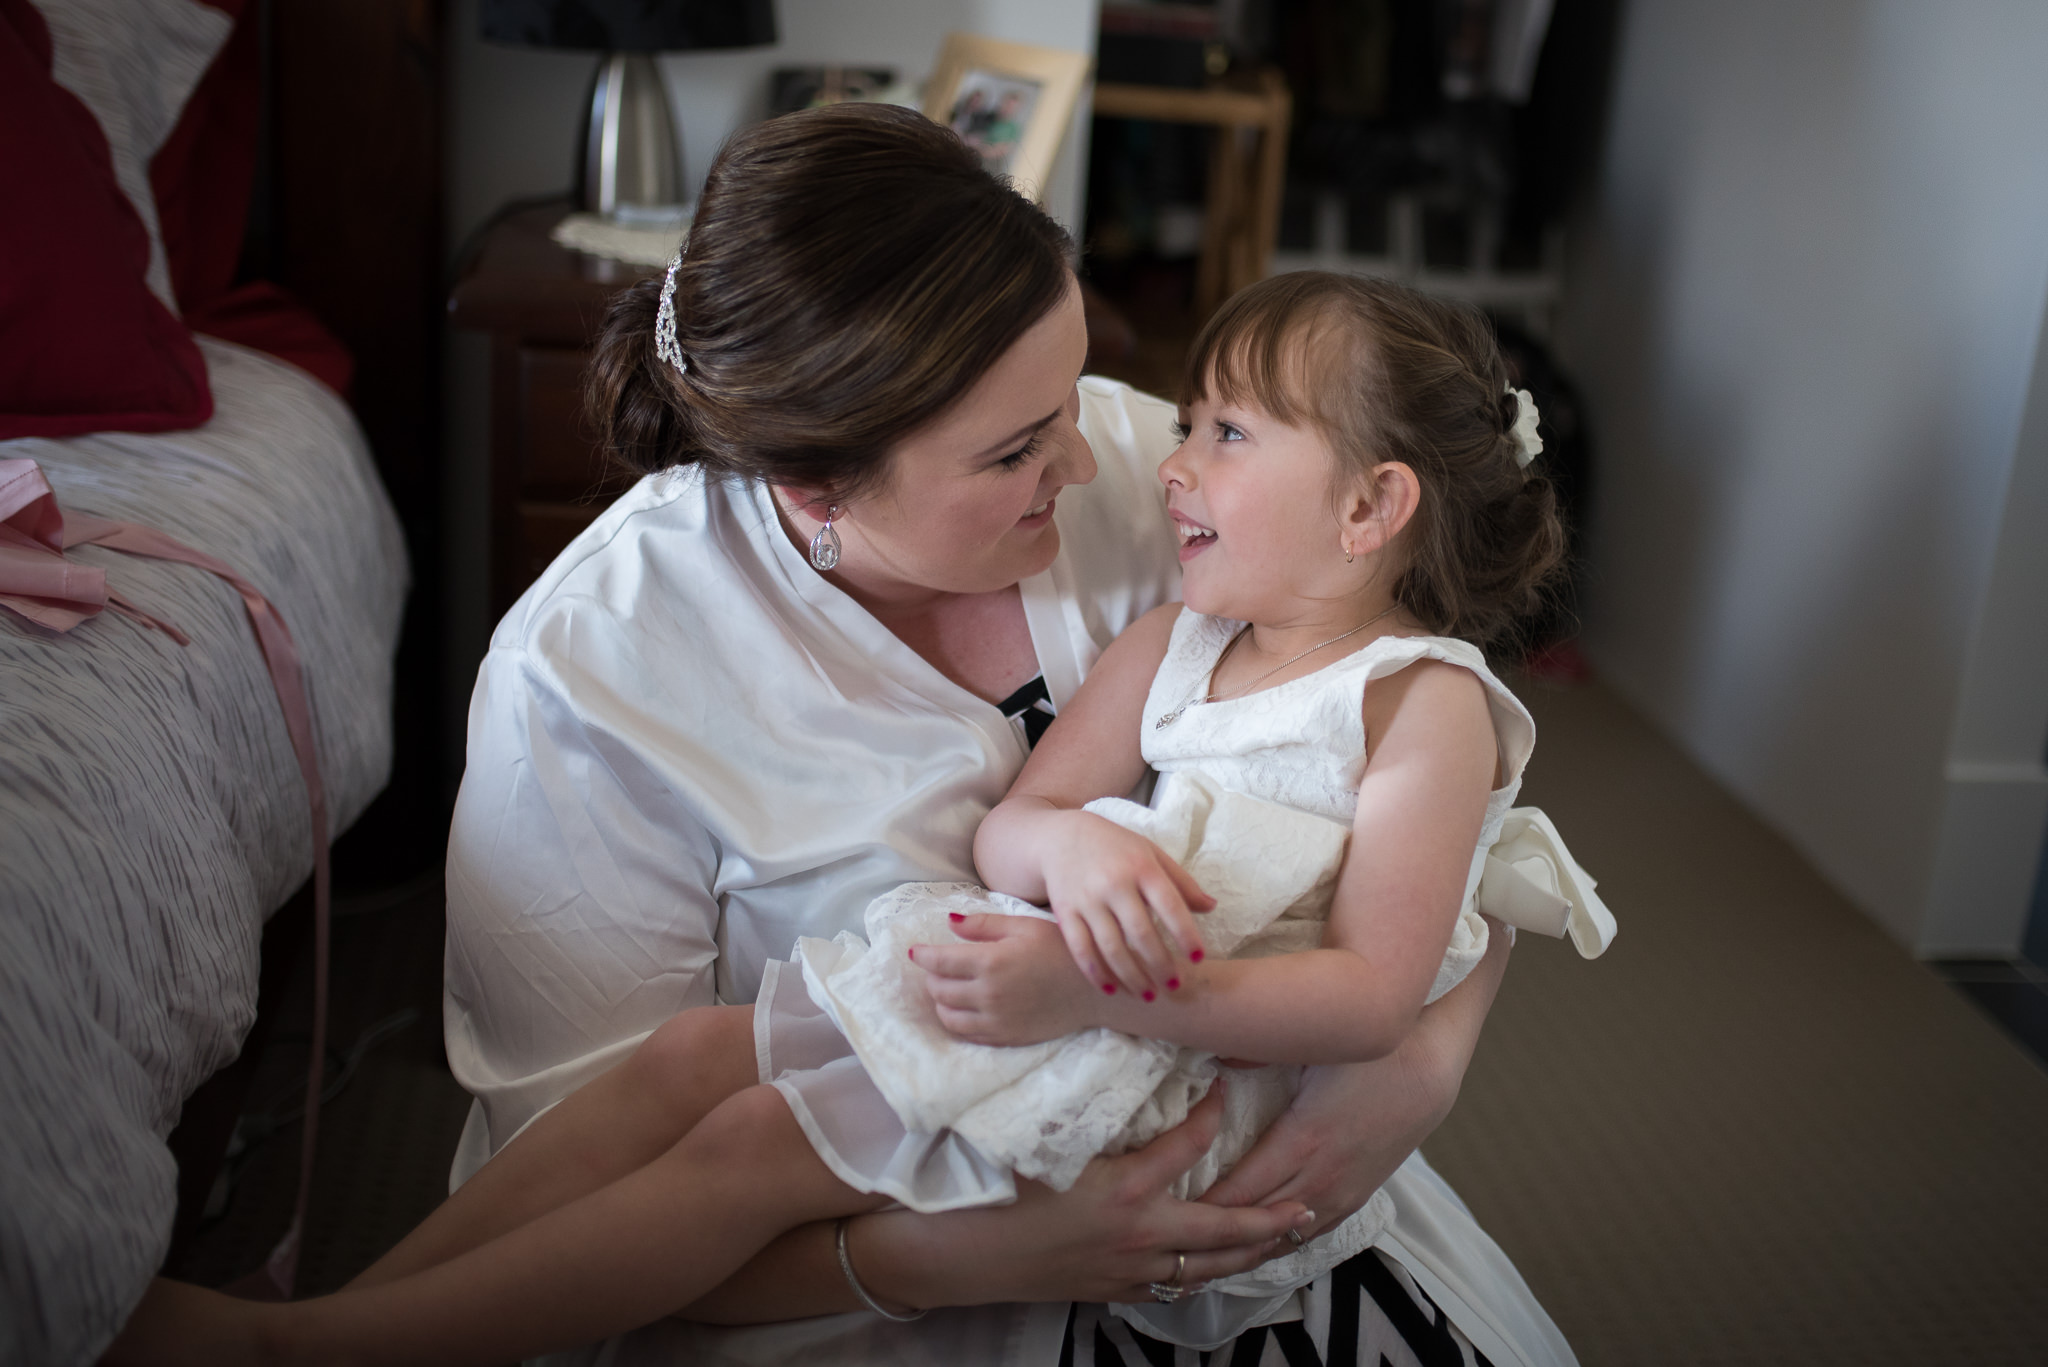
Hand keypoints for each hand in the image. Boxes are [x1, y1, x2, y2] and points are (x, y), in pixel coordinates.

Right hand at [855, 1087, 1315, 1308]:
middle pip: (1223, 1229)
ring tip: (1277, 1241)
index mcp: (1125, 1189)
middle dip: (1268, 1218)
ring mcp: (1129, 1268)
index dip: (1212, 1115)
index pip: (1188, 1147)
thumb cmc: (996, 1191)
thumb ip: (1082, 1110)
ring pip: (1204, 1266)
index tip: (1226, 1090)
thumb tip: (1108, 1065)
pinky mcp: (1112, 1290)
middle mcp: (1139, 1233)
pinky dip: (1197, 1275)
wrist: (963, 1254)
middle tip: (1306, 1206)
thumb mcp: (1043, 1143)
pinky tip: (1210, 1268)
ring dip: (1244, 1253)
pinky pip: (1170, 1286)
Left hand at [912, 914, 1098, 1044]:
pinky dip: (957, 1021)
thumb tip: (950, 923)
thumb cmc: (1060, 950)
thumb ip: (984, 925)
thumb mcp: (1024, 926)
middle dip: (933, 976)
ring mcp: (995, 1020)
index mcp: (990, 962)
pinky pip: (966, 1034)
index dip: (922, 956)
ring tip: (951, 989)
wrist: (1094, 991)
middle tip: (941, 967)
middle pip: (939, 989)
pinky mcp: (1005, 1038)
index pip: (939, 962)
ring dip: (942, 1001)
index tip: (916, 951)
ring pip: (947, 1016)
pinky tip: (965, 1009)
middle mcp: (988, 994)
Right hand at [1041, 811, 1213, 999]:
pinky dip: (1096, 973)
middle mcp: (1114, 884)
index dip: (1186, 935)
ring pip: (1111, 947)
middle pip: (1141, 933)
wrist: (1061, 838)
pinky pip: (1080, 949)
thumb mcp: (1151, 854)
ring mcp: (1087, 899)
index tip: (1198, 959)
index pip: (1170, 905)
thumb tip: (1211, 907)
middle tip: (1175, 986)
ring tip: (1148, 995)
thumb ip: (1181, 882)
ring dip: (1131, 976)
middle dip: (1160, 965)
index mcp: (1141, 868)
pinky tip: (1111, 990)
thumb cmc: (1116, 848)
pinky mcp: (1064, 912)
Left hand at [1198, 916, 1510, 1246]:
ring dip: (1245, 1248)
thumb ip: (1255, 1051)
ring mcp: (1341, 1192)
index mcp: (1299, 1142)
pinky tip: (1258, 1249)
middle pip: (1255, 1224)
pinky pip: (1313, 1233)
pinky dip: (1281, 1244)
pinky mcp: (1358, 1195)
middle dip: (1213, 1239)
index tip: (1162, 1214)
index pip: (1238, 1192)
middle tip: (1169, 1247)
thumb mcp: (1310, 1046)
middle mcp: (1319, 1179)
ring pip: (1284, 1237)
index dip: (1199, 1209)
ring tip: (1205, 1260)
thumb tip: (1209, 1055)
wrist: (1428, 1070)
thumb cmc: (1367, 1053)